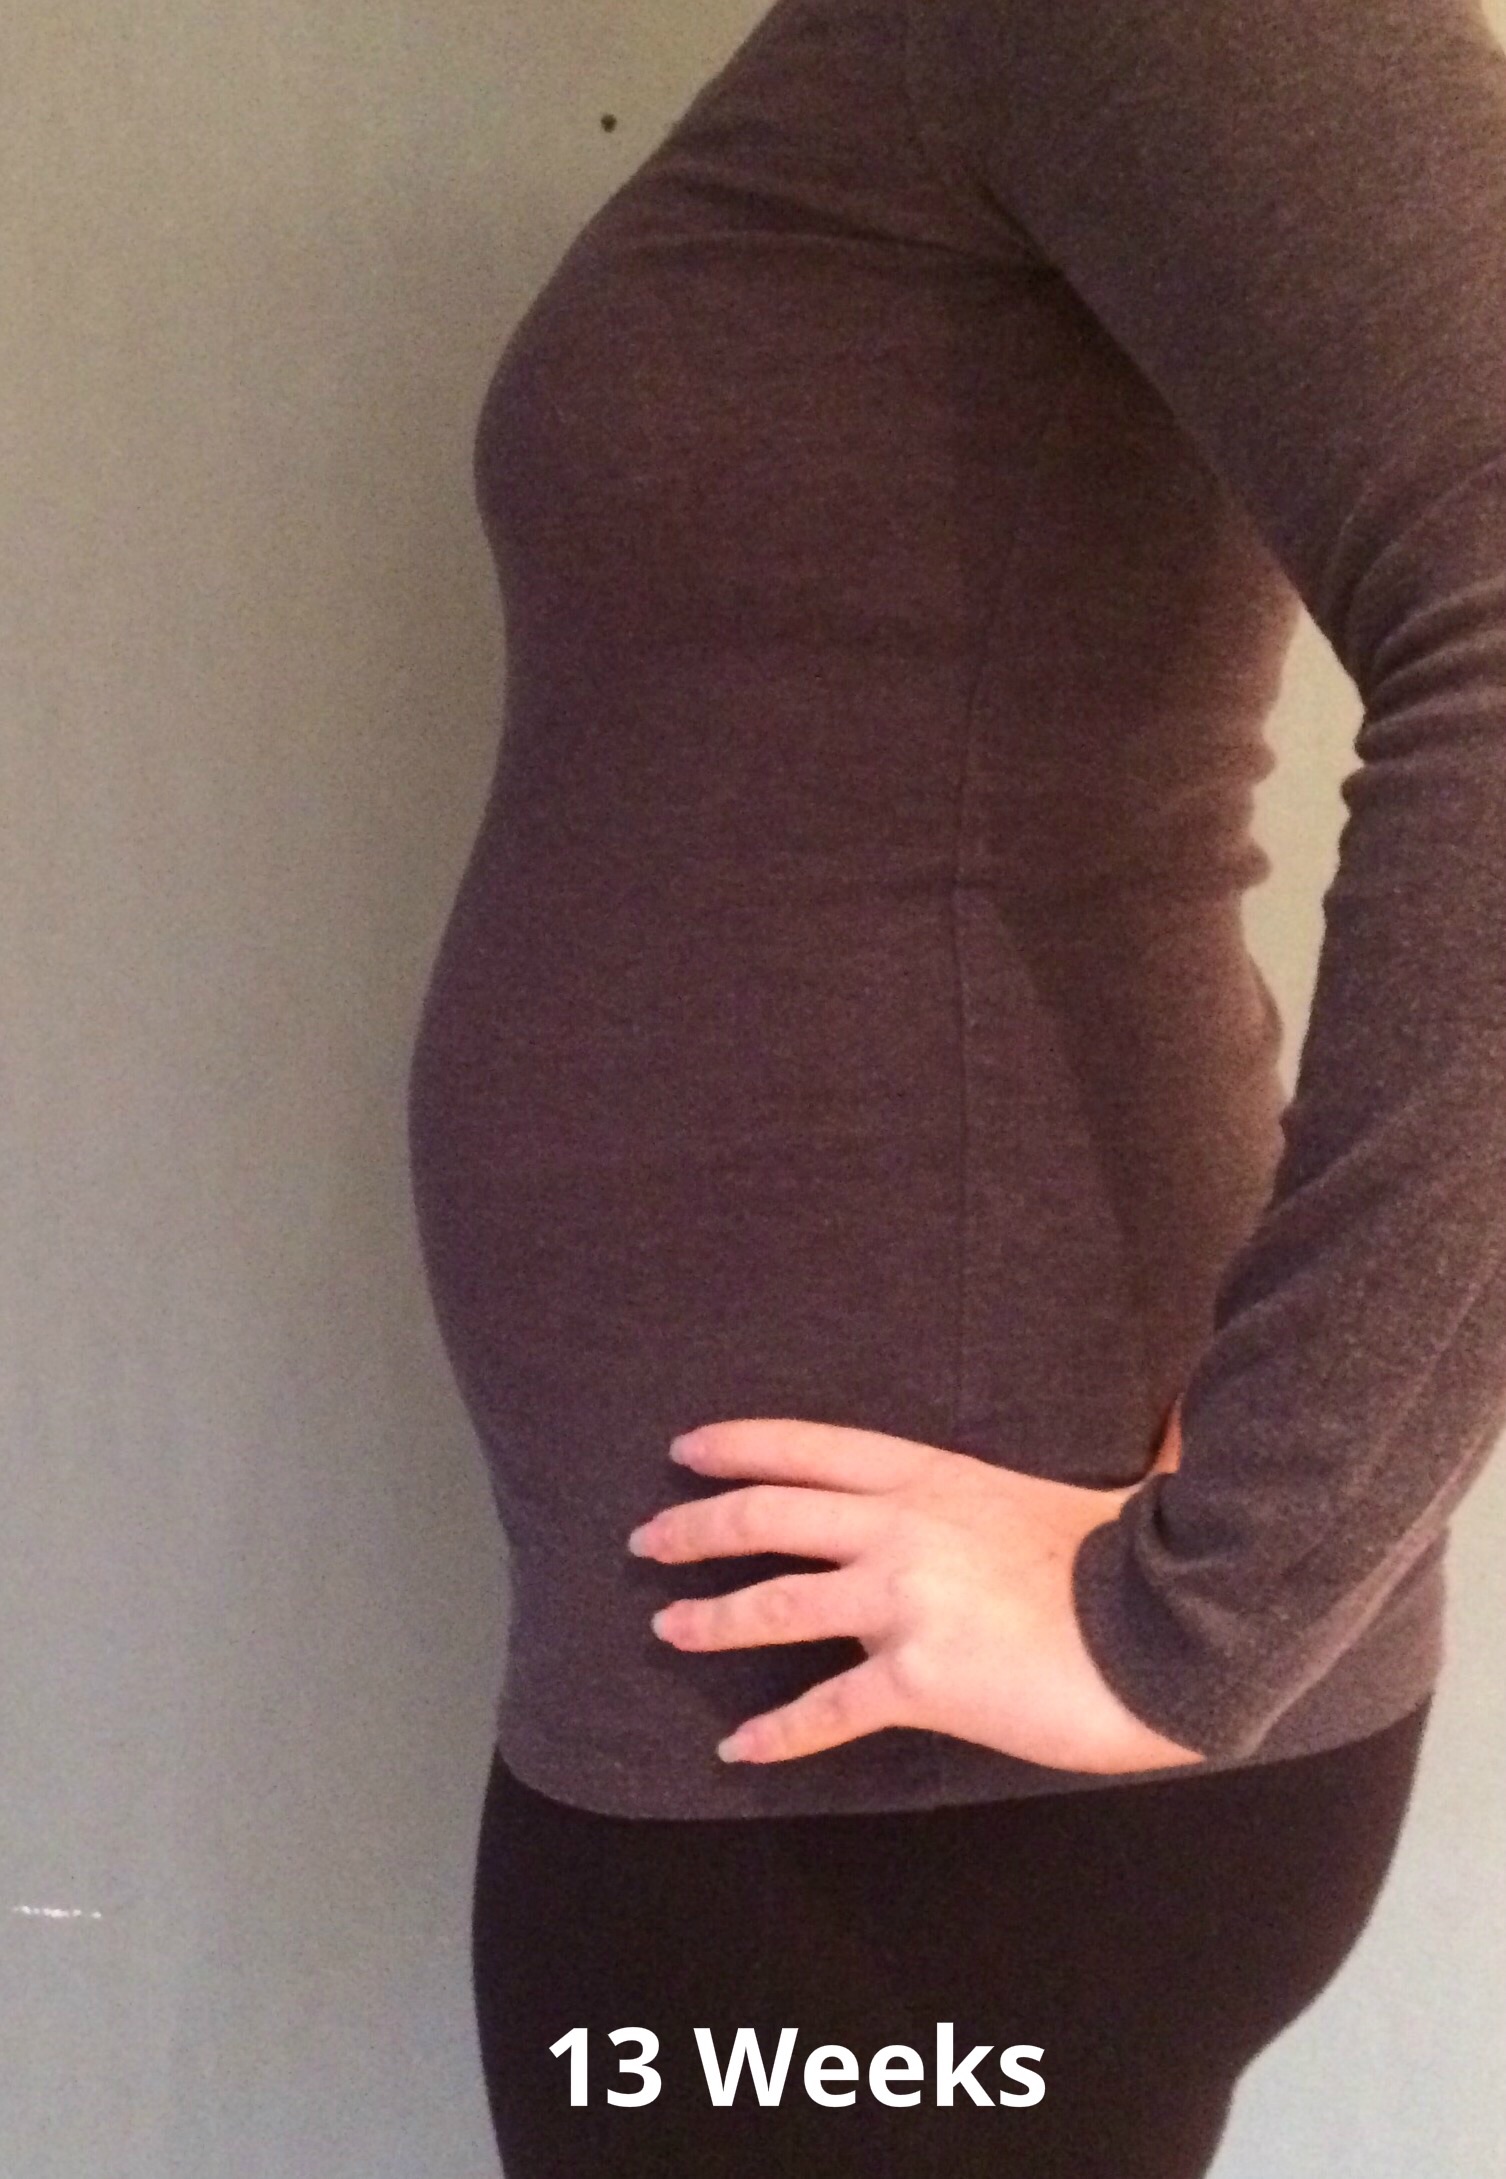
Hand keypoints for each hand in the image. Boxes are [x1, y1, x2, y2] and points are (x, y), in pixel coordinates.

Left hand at [627, 1399, 1201, 1775]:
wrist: (1175, 1628)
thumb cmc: (1134, 1561)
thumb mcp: (1067, 1491)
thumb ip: (1041, 1468)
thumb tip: (1170, 1411)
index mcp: (930, 1477)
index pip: (806, 1448)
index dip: (737, 1447)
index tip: (685, 1453)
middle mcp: (900, 1528)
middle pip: (768, 1516)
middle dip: (696, 1527)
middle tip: (649, 1539)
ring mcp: (904, 1601)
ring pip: (775, 1604)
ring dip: (711, 1618)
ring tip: (669, 1630)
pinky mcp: (919, 1677)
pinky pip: (825, 1709)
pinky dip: (775, 1732)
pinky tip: (739, 1748)